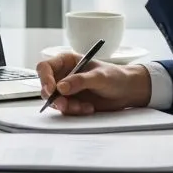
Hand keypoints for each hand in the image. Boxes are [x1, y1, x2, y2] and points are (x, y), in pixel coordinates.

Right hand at [36, 50, 151, 114]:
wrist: (127, 91)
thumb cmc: (115, 77)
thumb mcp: (99, 77)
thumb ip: (80, 81)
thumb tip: (61, 87)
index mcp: (66, 61)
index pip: (45, 68)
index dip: (45, 79)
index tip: (52, 91)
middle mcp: (63, 75)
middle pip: (46, 86)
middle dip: (55, 98)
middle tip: (66, 105)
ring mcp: (67, 90)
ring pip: (55, 101)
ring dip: (67, 106)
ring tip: (84, 107)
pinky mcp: (72, 102)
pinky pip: (65, 109)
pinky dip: (75, 111)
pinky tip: (88, 108)